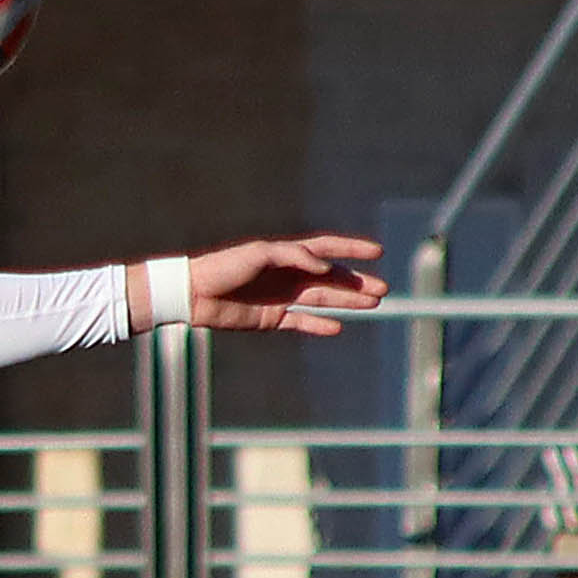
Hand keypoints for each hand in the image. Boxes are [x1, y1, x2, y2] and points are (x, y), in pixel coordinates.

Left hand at [182, 235, 387, 337]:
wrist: (193, 294)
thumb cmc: (224, 267)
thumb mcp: (258, 254)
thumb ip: (292, 256)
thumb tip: (323, 267)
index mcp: (286, 254)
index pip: (326, 248)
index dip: (352, 249)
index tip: (377, 252)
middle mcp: (288, 275)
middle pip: (331, 278)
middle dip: (357, 283)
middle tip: (383, 289)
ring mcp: (281, 297)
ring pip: (322, 299)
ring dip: (347, 302)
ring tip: (373, 304)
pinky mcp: (271, 318)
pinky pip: (301, 322)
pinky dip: (318, 325)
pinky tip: (338, 328)